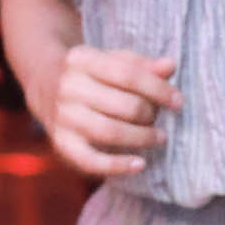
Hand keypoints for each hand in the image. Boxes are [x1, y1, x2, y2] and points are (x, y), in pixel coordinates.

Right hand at [44, 45, 180, 177]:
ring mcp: (62, 116)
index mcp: (82, 59)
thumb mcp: (112, 60)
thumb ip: (142, 65)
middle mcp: (68, 87)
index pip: (128, 75)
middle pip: (123, 105)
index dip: (158, 89)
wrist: (46, 84)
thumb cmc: (92, 72)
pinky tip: (140, 164)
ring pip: (110, 132)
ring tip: (159, 137)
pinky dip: (117, 166)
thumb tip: (170, 66)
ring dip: (142, 138)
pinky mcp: (61, 142)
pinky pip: (90, 160)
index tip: (179, 102)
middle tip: (158, 118)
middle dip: (150, 114)